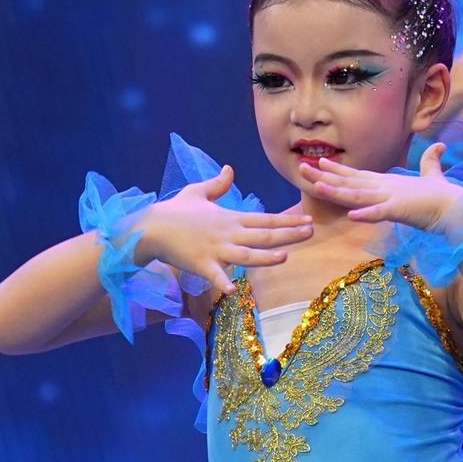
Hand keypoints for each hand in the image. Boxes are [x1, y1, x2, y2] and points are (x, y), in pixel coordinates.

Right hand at [136, 168, 312, 296]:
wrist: (151, 226)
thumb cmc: (175, 210)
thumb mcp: (198, 191)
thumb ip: (218, 183)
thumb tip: (230, 169)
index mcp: (231, 218)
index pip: (265, 219)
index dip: (288, 220)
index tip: (308, 219)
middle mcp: (228, 234)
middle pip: (263, 235)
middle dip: (289, 234)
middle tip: (311, 232)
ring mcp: (215, 250)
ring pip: (246, 255)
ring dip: (266, 257)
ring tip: (285, 256)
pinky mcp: (200, 264)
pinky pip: (214, 276)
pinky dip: (223, 284)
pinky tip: (234, 292)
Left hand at [298, 142, 462, 238]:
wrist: (460, 208)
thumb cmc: (446, 196)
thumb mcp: (434, 177)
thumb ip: (431, 161)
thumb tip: (439, 145)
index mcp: (389, 182)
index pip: (357, 175)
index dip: (336, 170)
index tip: (319, 162)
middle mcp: (385, 187)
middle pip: (350, 181)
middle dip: (325, 175)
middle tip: (302, 167)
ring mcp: (391, 198)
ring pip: (358, 195)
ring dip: (336, 191)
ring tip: (316, 186)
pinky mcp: (401, 210)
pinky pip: (380, 213)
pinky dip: (366, 214)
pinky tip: (352, 215)